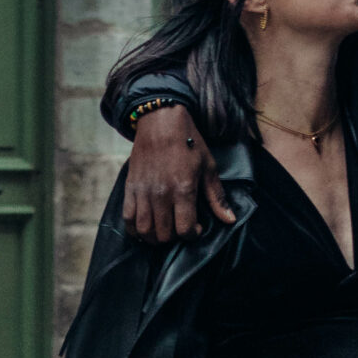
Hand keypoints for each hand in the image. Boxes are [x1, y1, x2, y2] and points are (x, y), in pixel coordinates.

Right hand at [121, 105, 234, 243]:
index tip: (196, 228)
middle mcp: (161, 193)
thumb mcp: (208, 167)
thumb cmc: (189, 143)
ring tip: (164, 230)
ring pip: (145, 230)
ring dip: (155, 237)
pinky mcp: (130, 188)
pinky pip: (127, 219)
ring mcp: (143, 191)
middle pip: (164, 234)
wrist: (161, 121)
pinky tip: (146, 227)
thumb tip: (230, 220)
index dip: (193, 235)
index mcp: (183, 188)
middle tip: (180, 227)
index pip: (185, 229)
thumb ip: (217, 197)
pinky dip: (135, 229)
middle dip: (175, 237)